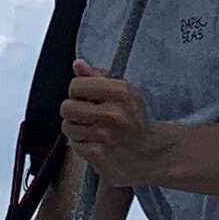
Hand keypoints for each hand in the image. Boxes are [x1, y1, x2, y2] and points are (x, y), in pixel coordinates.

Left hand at [58, 60, 168, 191]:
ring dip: (77, 130)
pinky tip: (96, 144)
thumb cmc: (134, 119)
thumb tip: (78, 64)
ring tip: (93, 131)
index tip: (88, 99)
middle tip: (88, 116)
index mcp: (120, 91)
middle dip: (74, 112)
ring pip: (68, 127)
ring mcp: (106, 135)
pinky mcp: (99, 155)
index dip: (79, 92)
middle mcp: (113, 113)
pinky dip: (83, 146)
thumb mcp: (123, 91)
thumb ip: (98, 76)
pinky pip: (75, 145)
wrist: (151, 153)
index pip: (75, 86)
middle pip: (67, 107)